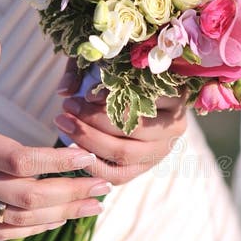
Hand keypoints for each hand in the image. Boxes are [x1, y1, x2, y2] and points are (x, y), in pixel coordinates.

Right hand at [0, 40, 109, 239]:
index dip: (57, 161)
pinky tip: (60, 220)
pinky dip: (35, 229)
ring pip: (20, 218)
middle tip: (105, 184)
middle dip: (72, 192)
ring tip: (95, 206)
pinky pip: (2, 232)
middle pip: (27, 195)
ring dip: (62, 214)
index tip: (88, 156)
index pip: (18, 159)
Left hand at [55, 58, 187, 183]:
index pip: (144, 98)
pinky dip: (94, 165)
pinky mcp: (145, 169)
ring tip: (64, 123)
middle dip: (94, 119)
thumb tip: (65, 90)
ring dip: (89, 140)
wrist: (136, 104)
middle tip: (68, 107)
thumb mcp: (108, 66)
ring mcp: (161, 152)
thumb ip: (85, 70)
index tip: (86, 94)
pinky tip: (73, 148)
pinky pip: (119, 175)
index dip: (113, 97)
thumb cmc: (123, 79)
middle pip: (133, 128)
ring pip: (124, 153)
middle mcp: (175, 127)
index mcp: (176, 96)